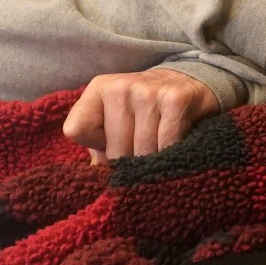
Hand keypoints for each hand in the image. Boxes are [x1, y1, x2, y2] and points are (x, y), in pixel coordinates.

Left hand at [63, 69, 221, 160]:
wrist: (189, 82)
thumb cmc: (146, 109)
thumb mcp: (116, 119)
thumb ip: (99, 145)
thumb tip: (95, 182)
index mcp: (99, 88)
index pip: (76, 130)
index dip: (97, 147)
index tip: (113, 145)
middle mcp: (120, 87)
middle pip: (114, 149)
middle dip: (129, 162)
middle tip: (143, 157)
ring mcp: (148, 92)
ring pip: (141, 151)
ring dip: (152, 163)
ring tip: (158, 155)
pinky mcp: (175, 99)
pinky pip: (166, 145)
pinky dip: (170, 156)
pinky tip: (173, 150)